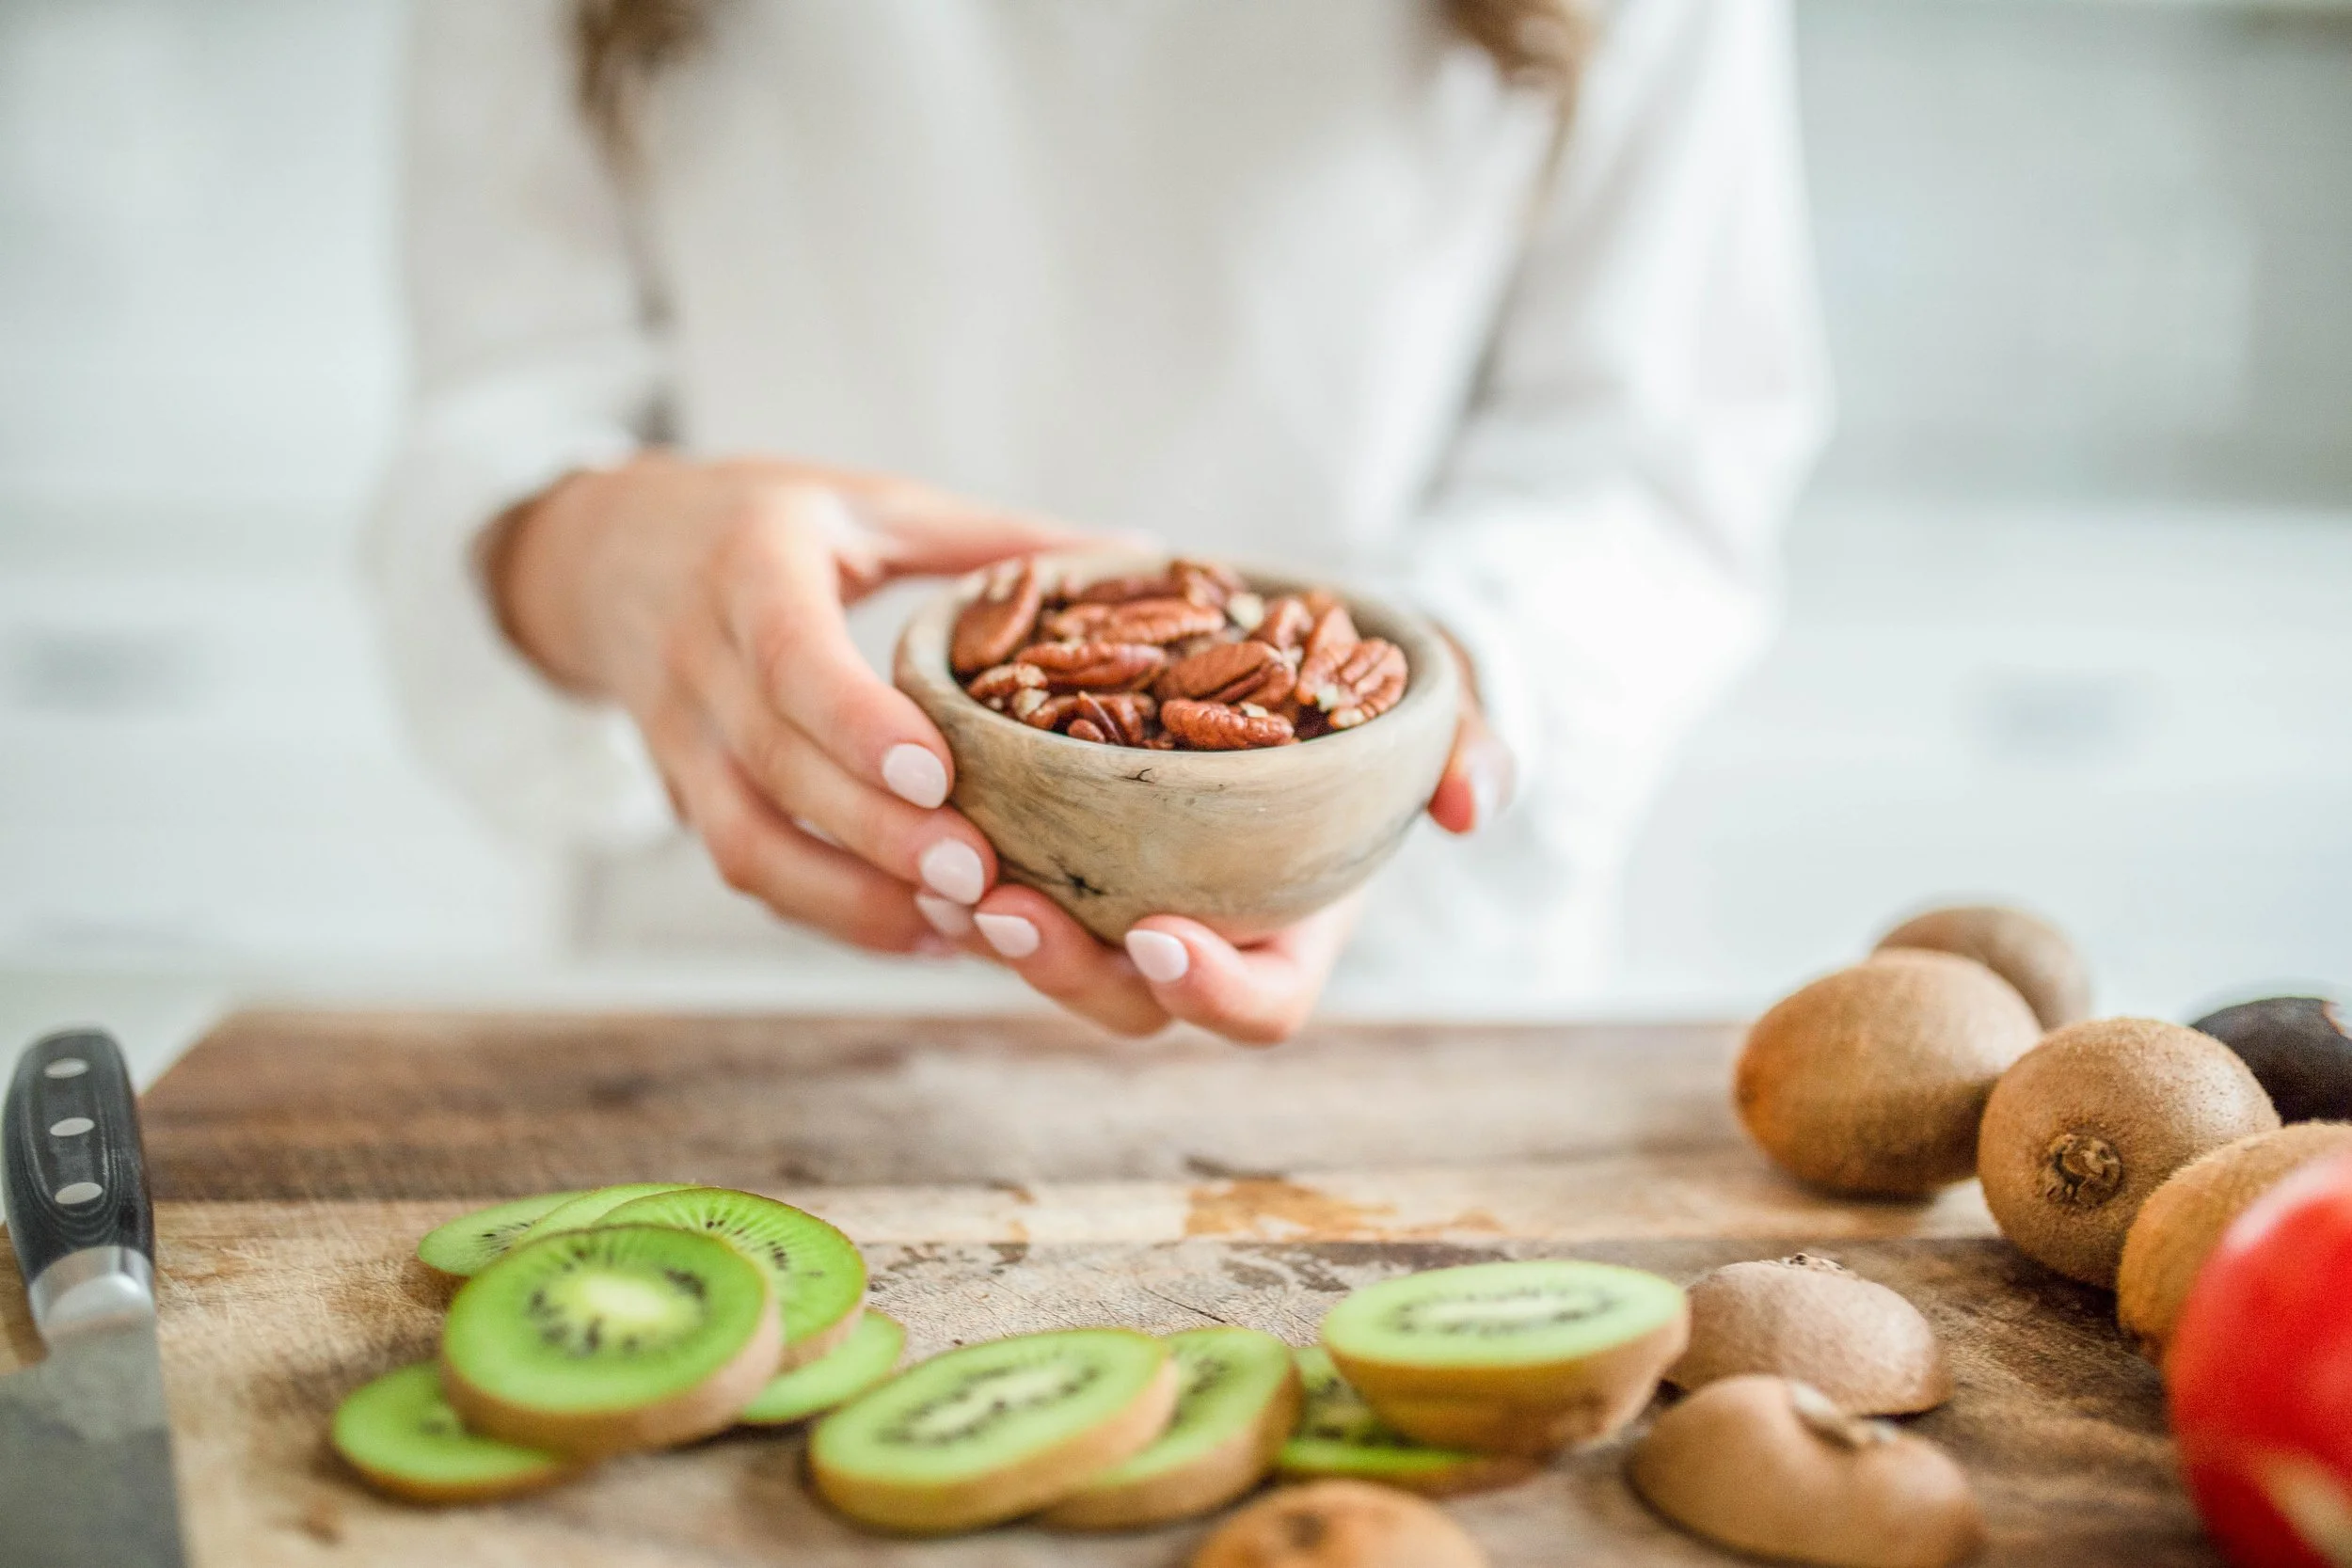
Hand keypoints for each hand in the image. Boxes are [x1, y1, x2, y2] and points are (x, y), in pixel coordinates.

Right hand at [490, 450, 1084, 952]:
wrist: (604, 558)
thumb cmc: (759, 524)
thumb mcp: (867, 504)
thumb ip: (992, 538)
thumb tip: (1139, 551)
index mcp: (748, 568)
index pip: (789, 656)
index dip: (856, 723)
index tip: (938, 775)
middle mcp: (699, 661)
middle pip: (778, 769)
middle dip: (879, 836)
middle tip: (982, 878)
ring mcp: (681, 740)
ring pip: (749, 843)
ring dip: (851, 899)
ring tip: (959, 929)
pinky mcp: (684, 796)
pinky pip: (748, 870)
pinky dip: (830, 913)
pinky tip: (922, 936)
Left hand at [950, 644, 1512, 1043]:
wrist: (1308, 657)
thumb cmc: (1383, 703)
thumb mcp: (1446, 710)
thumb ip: (1473, 746)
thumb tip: (1475, 803)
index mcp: (1295, 931)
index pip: (1260, 1009)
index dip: (1214, 992)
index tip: (1166, 937)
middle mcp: (1204, 935)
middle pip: (1129, 1000)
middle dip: (1067, 970)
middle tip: (1012, 909)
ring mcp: (1128, 902)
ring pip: (1053, 955)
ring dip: (996, 930)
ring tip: (944, 879)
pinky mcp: (1067, 856)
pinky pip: (1009, 888)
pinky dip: (963, 872)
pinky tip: (918, 831)